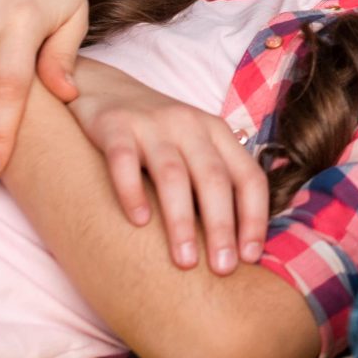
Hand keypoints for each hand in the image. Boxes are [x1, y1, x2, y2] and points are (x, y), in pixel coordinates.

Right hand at [68, 61, 267, 274]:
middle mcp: (190, 124)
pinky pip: (124, 160)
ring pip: (173, 175)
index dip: (255, 217)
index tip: (250, 257)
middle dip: (222, 226)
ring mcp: (152, 124)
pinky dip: (132, 191)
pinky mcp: (114, 126)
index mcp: (217, 132)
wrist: (102, 88)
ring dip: (181, 220)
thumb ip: (214, 181)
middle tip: (223, 269)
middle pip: (214, 178)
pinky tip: (138, 222)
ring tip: (184, 261)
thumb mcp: (193, 147)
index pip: (248, 176)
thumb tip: (239, 244)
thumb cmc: (155, 134)